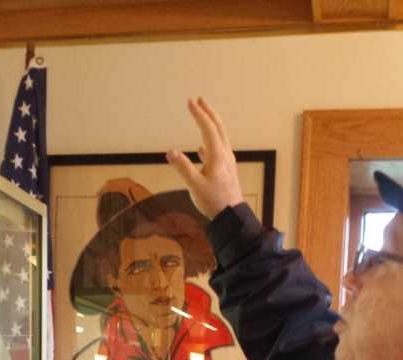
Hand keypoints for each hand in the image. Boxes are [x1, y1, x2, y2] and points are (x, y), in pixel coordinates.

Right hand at [167, 97, 243, 218]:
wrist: (232, 217)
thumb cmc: (214, 202)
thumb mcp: (195, 185)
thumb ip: (183, 168)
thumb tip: (170, 151)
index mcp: (217, 155)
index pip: (207, 128)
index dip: (198, 114)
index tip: (190, 102)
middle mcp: (224, 155)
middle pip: (218, 128)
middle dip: (208, 113)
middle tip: (200, 100)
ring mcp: (226, 163)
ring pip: (220, 138)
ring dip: (211, 125)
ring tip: (202, 117)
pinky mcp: (225, 171)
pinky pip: (218, 151)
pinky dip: (209, 143)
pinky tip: (201, 148)